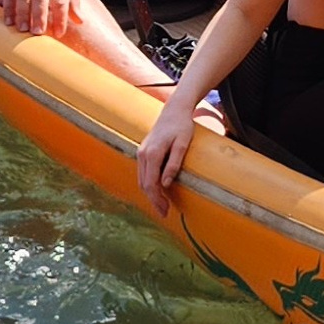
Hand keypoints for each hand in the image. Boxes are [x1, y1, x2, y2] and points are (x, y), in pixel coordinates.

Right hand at [3, 0, 81, 38]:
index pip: (62, 0)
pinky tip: (8, 21)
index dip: (60, 18)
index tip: (58, 34)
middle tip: (37, 33)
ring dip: (22, 13)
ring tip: (22, 29)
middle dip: (39, 16)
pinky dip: (8, 7)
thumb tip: (80, 21)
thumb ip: (74, 0)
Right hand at [136, 96, 200, 216]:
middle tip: (165, 212)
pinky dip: (148, 184)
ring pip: (141, 180)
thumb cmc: (182, 126)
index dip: (157, 199)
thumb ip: (174, 164)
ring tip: (162, 205)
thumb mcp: (183, 144)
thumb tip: (166, 184)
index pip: (151, 183)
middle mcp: (143, 154)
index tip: (166, 210)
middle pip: (144, 184)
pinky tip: (158, 190)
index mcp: (153, 153)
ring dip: (150, 194)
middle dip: (154, 200)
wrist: (174, 110)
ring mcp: (141, 152)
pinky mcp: (143, 152)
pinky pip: (143, 173)